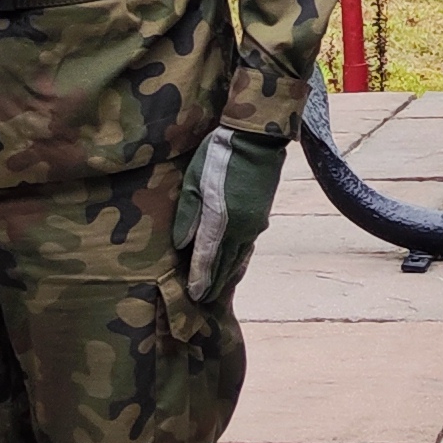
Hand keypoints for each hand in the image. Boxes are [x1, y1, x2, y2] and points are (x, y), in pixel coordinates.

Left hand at [185, 126, 286, 303]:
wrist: (257, 140)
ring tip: (217, 290)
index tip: (193, 295)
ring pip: (238, 257)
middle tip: (202, 301)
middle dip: (213, 284)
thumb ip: (188, 215)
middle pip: (225, 264)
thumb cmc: (218, 155)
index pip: (206, 258)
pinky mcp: (260, 217)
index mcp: (220, 221)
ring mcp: (253, 224)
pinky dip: (239, 260)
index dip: (199, 279)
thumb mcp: (194, 181)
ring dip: (227, 275)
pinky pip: (247, 246)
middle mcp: (240, 229)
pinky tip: (235, 265)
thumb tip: (182, 245)